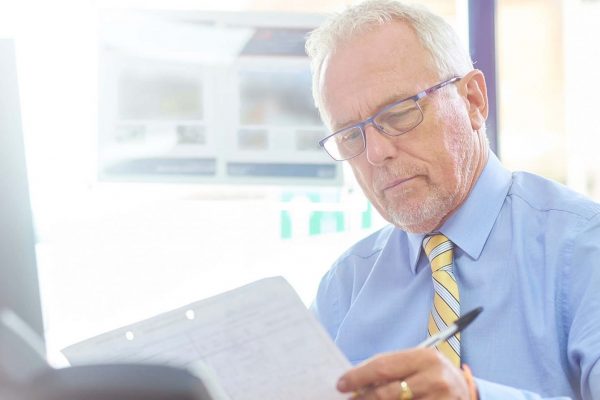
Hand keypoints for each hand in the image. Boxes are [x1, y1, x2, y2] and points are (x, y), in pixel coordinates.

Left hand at [336, 348, 469, 399]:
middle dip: (363, 397)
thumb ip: (390, 369)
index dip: (358, 376)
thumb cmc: (433, 375)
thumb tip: (356, 380)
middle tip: (351, 399)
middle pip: (387, 392)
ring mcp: (440, 399)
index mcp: (425, 357)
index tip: (341, 384)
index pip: (383, 367)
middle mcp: (434, 378)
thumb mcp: (416, 364)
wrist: (466, 390)